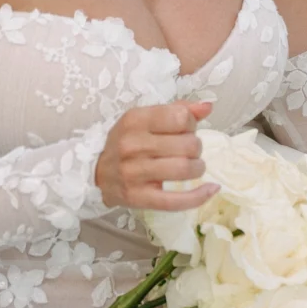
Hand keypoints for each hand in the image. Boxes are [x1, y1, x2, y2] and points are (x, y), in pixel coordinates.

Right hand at [96, 99, 216, 211]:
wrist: (96, 173)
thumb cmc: (127, 142)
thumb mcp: (145, 119)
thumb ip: (177, 110)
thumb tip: (208, 106)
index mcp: (135, 120)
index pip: (180, 117)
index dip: (190, 123)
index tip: (184, 130)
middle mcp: (133, 145)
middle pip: (188, 145)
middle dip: (196, 148)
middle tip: (188, 151)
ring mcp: (134, 173)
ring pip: (185, 169)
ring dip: (198, 168)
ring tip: (192, 167)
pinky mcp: (138, 198)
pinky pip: (176, 201)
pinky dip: (199, 196)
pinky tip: (210, 189)